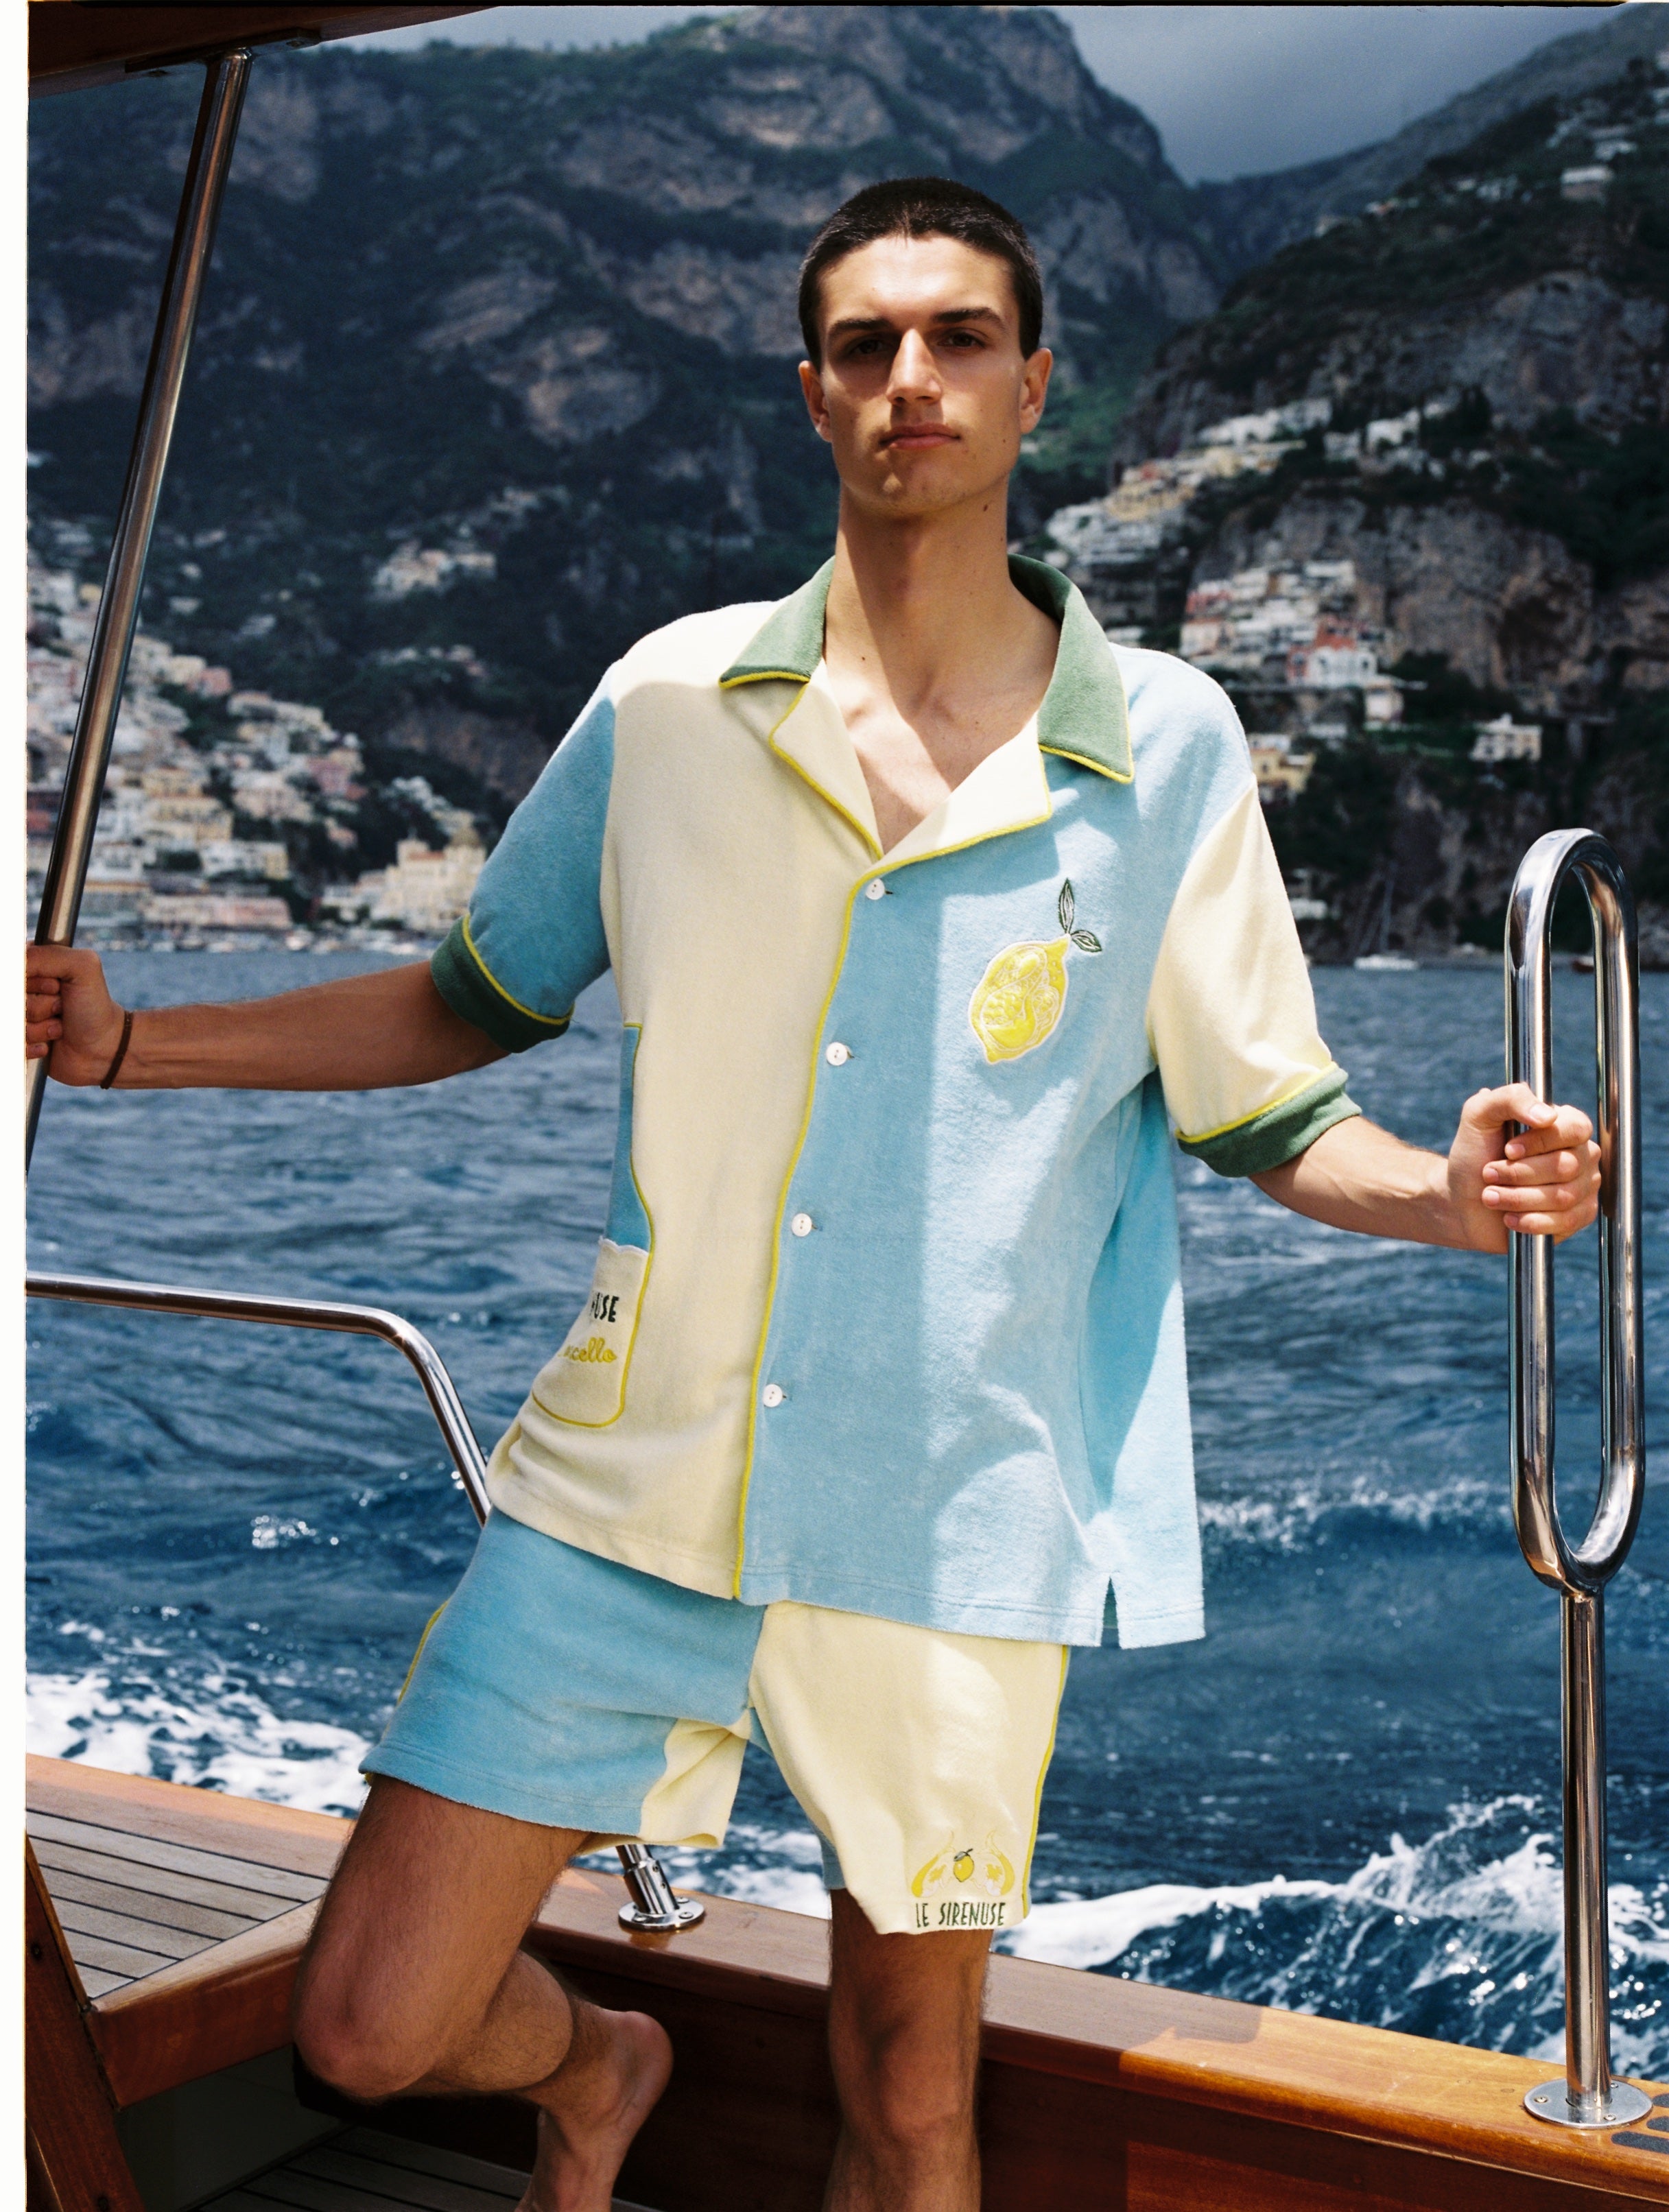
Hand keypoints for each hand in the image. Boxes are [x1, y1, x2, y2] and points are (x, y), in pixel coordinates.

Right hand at [25, 944, 126, 1084]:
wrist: (105, 1050)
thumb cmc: (95, 1008)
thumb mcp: (83, 968)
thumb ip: (49, 955)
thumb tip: (19, 961)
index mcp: (36, 966)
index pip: (15, 967)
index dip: (32, 980)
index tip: (55, 987)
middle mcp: (24, 990)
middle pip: (12, 996)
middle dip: (38, 1005)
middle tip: (61, 1007)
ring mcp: (21, 1016)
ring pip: (12, 1020)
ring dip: (38, 1027)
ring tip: (59, 1026)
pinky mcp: (19, 1041)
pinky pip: (12, 1042)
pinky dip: (30, 1046)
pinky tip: (49, 1044)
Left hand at [1447, 1083, 1600, 1252]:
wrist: (1461, 1198)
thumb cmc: (1474, 1153)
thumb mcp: (1479, 1115)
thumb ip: (1510, 1098)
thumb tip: (1548, 1115)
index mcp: (1565, 1124)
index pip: (1575, 1129)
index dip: (1540, 1142)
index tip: (1507, 1150)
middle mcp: (1581, 1154)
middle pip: (1566, 1166)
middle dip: (1519, 1173)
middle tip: (1489, 1174)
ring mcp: (1583, 1186)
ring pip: (1563, 1196)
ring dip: (1518, 1198)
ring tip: (1490, 1196)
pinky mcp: (1577, 1216)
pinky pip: (1566, 1221)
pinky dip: (1532, 1221)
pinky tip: (1509, 1218)